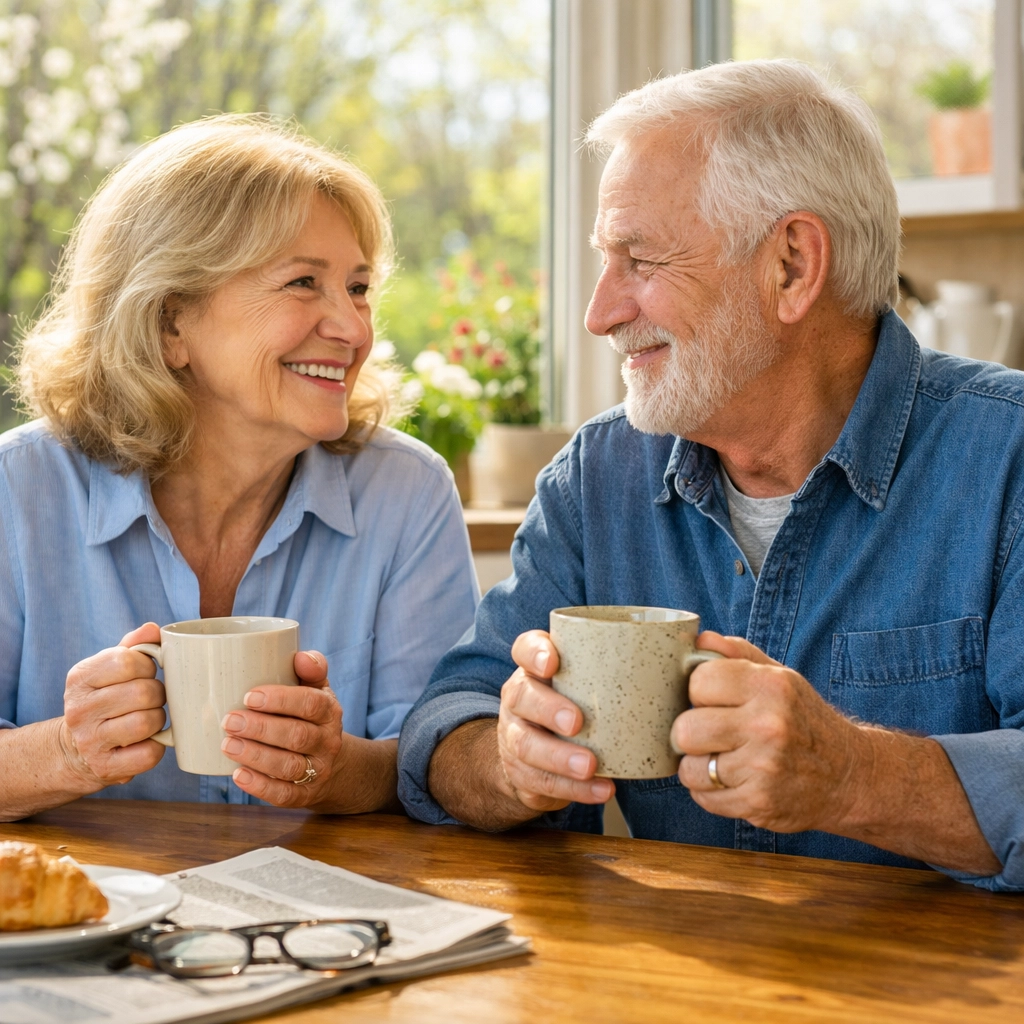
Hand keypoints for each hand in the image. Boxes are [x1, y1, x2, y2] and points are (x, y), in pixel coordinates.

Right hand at [61, 622, 167, 789]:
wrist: (76, 748)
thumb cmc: (104, 698)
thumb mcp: (109, 668)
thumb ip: (133, 646)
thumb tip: (154, 630)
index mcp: (80, 677)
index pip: (127, 661)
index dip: (148, 666)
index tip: (147, 673)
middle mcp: (79, 709)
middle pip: (143, 693)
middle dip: (158, 694)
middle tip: (153, 698)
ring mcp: (89, 741)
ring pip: (146, 722)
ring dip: (158, 719)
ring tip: (149, 717)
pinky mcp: (105, 767)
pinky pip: (149, 753)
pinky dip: (157, 746)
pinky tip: (147, 741)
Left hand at [221, 650, 344, 807]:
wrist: (334, 763)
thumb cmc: (312, 717)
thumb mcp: (317, 690)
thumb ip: (311, 668)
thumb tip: (300, 656)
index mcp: (329, 712)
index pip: (311, 704)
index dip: (281, 700)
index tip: (249, 696)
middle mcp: (327, 742)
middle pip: (297, 736)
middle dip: (261, 728)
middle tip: (229, 720)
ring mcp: (317, 770)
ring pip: (289, 767)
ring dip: (256, 756)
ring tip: (227, 745)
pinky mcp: (304, 795)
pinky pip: (284, 795)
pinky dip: (260, 787)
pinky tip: (238, 775)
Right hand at [496, 630, 614, 813]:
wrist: (537, 756)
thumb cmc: (579, 705)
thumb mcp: (589, 682)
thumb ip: (627, 666)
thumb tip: (697, 646)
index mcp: (536, 669)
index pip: (525, 648)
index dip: (534, 653)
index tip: (553, 662)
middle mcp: (521, 698)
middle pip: (522, 696)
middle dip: (549, 709)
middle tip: (577, 722)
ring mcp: (516, 736)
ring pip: (526, 745)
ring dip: (560, 757)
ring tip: (589, 765)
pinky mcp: (522, 773)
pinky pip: (542, 782)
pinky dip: (574, 790)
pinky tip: (602, 789)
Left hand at [671, 632, 861, 832]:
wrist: (848, 776)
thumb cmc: (803, 720)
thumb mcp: (780, 676)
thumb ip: (737, 654)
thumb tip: (699, 639)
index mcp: (771, 686)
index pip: (698, 682)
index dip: (697, 692)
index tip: (710, 701)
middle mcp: (768, 726)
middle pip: (685, 730)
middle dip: (690, 732)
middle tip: (710, 734)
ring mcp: (763, 769)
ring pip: (689, 768)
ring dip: (698, 766)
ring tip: (720, 759)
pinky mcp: (758, 804)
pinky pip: (703, 798)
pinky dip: (709, 791)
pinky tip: (732, 780)